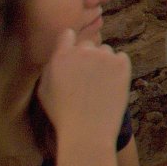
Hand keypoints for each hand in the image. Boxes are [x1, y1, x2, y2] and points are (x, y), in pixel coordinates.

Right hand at [36, 28, 130, 146]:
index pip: (67, 34)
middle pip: (87, 44)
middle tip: (86, 78)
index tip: (73, 54)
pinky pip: (121, 58)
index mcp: (61, 56)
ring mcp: (104, 56)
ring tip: (98, 85)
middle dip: (87, 57)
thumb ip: (51, 67)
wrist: (88, 130)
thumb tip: (59, 54)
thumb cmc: (63, 114)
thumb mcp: (44, 90)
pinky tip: (111, 85)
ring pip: (105, 51)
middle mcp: (82, 52)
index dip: (70, 43)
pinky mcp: (122, 63)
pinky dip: (118, 68)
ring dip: (103, 62)